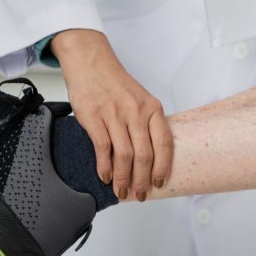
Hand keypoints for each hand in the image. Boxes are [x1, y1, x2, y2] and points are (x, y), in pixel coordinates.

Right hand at [52, 29, 172, 201]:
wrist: (90, 62)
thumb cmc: (115, 84)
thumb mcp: (141, 99)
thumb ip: (148, 123)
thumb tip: (151, 157)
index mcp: (152, 108)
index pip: (164, 144)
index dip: (163, 167)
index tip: (160, 183)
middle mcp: (136, 112)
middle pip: (144, 155)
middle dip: (143, 180)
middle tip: (141, 193)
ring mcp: (115, 115)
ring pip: (124, 156)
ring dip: (123, 178)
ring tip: (122, 190)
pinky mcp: (94, 117)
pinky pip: (103, 149)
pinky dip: (105, 167)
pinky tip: (106, 177)